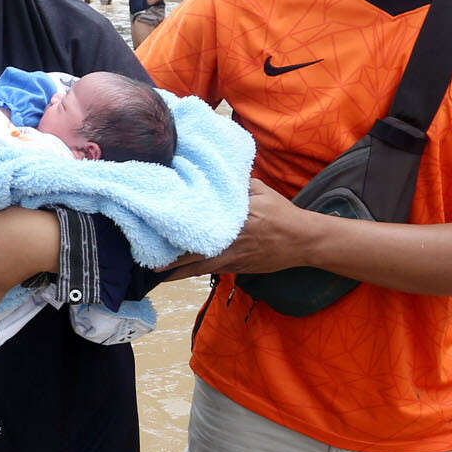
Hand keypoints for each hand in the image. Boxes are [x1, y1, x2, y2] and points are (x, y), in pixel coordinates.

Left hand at [164, 179, 311, 279]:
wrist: (303, 240)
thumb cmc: (282, 213)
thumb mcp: (260, 190)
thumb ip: (236, 185)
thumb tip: (214, 176)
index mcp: (235, 219)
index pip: (201, 224)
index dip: (179, 229)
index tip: (159, 228)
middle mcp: (231, 241)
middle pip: (195, 252)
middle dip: (171, 258)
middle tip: (148, 259)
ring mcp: (234, 258)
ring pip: (200, 266)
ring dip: (178, 270)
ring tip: (156, 272)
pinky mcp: (238, 267)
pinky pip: (211, 271)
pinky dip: (193, 273)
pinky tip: (179, 275)